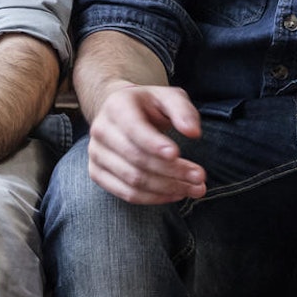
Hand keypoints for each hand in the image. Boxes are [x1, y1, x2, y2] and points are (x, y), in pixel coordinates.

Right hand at [85, 83, 206, 203]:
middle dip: (172, 171)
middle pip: (137, 159)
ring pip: (133, 180)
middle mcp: (101, 130)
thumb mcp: (169, 98)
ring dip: (167, 188)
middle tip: (200, 177)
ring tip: (195, 189)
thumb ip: (183, 110)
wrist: (121, 114)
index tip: (177, 154)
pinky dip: (154, 198)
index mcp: (117, 106)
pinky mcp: (97, 174)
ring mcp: (96, 154)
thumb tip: (193, 132)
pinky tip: (176, 194)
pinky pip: (127, 194)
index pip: (134, 130)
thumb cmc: (149, 106)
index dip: (155, 145)